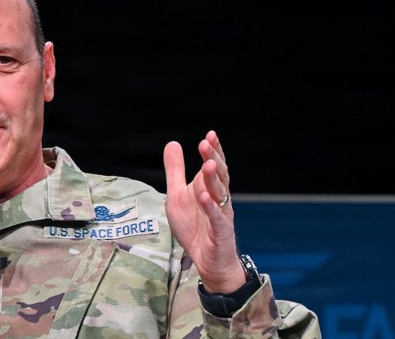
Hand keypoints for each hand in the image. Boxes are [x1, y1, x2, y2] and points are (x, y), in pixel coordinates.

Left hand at [163, 130, 245, 293]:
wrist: (207, 260)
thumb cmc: (194, 227)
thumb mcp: (178, 195)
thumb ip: (175, 171)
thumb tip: (173, 143)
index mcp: (210, 188)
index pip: (215, 165)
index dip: (214, 151)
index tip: (210, 135)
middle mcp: (219, 199)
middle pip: (220, 176)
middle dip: (213, 159)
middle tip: (206, 144)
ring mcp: (222, 215)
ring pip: (221, 194)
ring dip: (214, 179)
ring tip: (207, 164)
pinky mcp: (220, 232)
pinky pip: (216, 218)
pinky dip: (210, 208)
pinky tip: (204, 197)